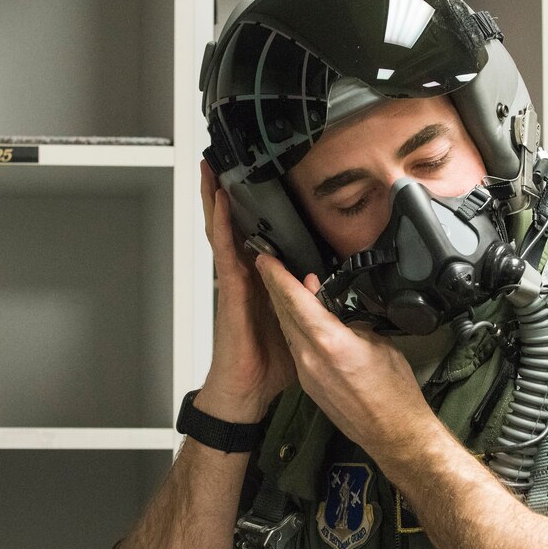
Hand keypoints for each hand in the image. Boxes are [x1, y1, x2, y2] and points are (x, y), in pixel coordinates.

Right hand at [199, 161, 295, 419]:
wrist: (247, 389)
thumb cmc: (268, 363)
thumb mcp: (303, 325)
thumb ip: (315, 302)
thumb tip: (334, 288)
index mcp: (261, 281)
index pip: (256, 236)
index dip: (253, 209)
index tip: (257, 181)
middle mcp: (244, 276)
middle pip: (234, 226)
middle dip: (228, 193)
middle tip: (225, 159)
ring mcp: (233, 281)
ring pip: (222, 230)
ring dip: (216, 198)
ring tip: (213, 168)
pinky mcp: (230, 290)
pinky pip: (224, 251)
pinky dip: (221, 224)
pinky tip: (220, 202)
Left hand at [254, 253, 434, 453]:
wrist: (393, 434)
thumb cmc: (395, 392)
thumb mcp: (378, 343)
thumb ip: (351, 323)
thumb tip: (338, 311)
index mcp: (330, 343)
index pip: (296, 301)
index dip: (278, 277)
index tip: (265, 258)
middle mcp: (311, 358)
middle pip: (285, 314)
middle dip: (276, 287)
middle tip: (268, 265)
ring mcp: (307, 374)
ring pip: (288, 331)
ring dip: (284, 308)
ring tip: (283, 286)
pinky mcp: (308, 385)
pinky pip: (296, 348)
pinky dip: (294, 328)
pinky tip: (300, 320)